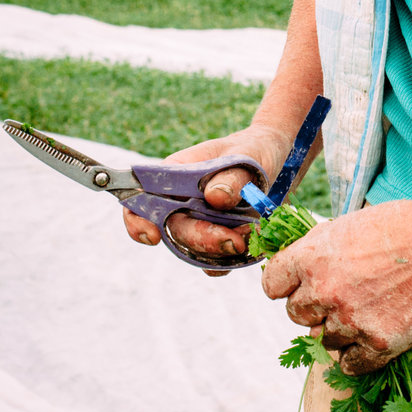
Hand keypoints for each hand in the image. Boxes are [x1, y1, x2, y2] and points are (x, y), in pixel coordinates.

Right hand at [122, 122, 290, 274]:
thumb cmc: (254, 150)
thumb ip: (233, 175)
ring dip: (219, 252)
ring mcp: (197, 222)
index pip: (140, 198)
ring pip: (193, 251)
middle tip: (236, 241)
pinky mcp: (216, 238)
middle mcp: (180, 201)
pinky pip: (214, 261)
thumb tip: (214, 197)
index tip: (153, 237)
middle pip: (173, 230)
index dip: (137, 220)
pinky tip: (252, 245)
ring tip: (251, 236)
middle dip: (202, 240)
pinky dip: (231, 260)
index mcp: (175, 174)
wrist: (274, 159)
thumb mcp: (249, 154)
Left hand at [261, 198, 411, 374]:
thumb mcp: (348, 224)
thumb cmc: (400, 226)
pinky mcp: (376, 343)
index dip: (284, 285)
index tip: (295, 287)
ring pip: (323, 340)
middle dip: (313, 308)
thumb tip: (299, 269)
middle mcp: (324, 291)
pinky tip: (368, 340)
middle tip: (339, 297)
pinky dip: (356, 357)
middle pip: (296, 315)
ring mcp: (350, 320)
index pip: (272, 284)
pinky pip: (349, 365)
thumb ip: (318, 249)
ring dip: (338, 330)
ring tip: (363, 312)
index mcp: (312, 257)